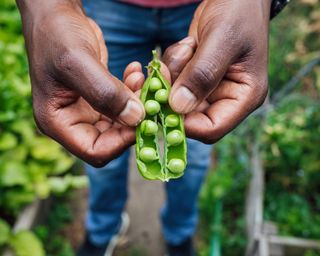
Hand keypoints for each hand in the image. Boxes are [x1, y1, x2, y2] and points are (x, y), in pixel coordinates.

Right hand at [17, 0, 144, 165]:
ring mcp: (87, 110)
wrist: (56, 14)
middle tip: (150, 100)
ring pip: (121, 122)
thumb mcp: (78, 62)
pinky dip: (132, 91)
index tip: (144, 121)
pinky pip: (123, 104)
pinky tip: (135, 72)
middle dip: (133, 121)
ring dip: (136, 103)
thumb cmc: (57, 34)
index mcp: (58, 122)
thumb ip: (105, 94)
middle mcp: (72, 121)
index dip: (121, 141)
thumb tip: (137, 119)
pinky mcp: (99, 97)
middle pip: (111, 140)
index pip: (94, 151)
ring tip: (140, 79)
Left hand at [163, 0, 270, 142]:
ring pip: (176, 98)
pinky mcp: (195, 78)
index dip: (185, 124)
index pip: (212, 128)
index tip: (163, 104)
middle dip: (172, 93)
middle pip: (189, 116)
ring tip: (188, 47)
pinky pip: (172, 82)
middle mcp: (226, 98)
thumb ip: (202, 74)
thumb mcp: (221, 39)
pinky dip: (171, 66)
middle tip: (164, 71)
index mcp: (244, 97)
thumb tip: (178, 107)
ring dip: (173, 74)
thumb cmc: (238, 12)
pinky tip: (187, 46)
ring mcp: (209, 89)